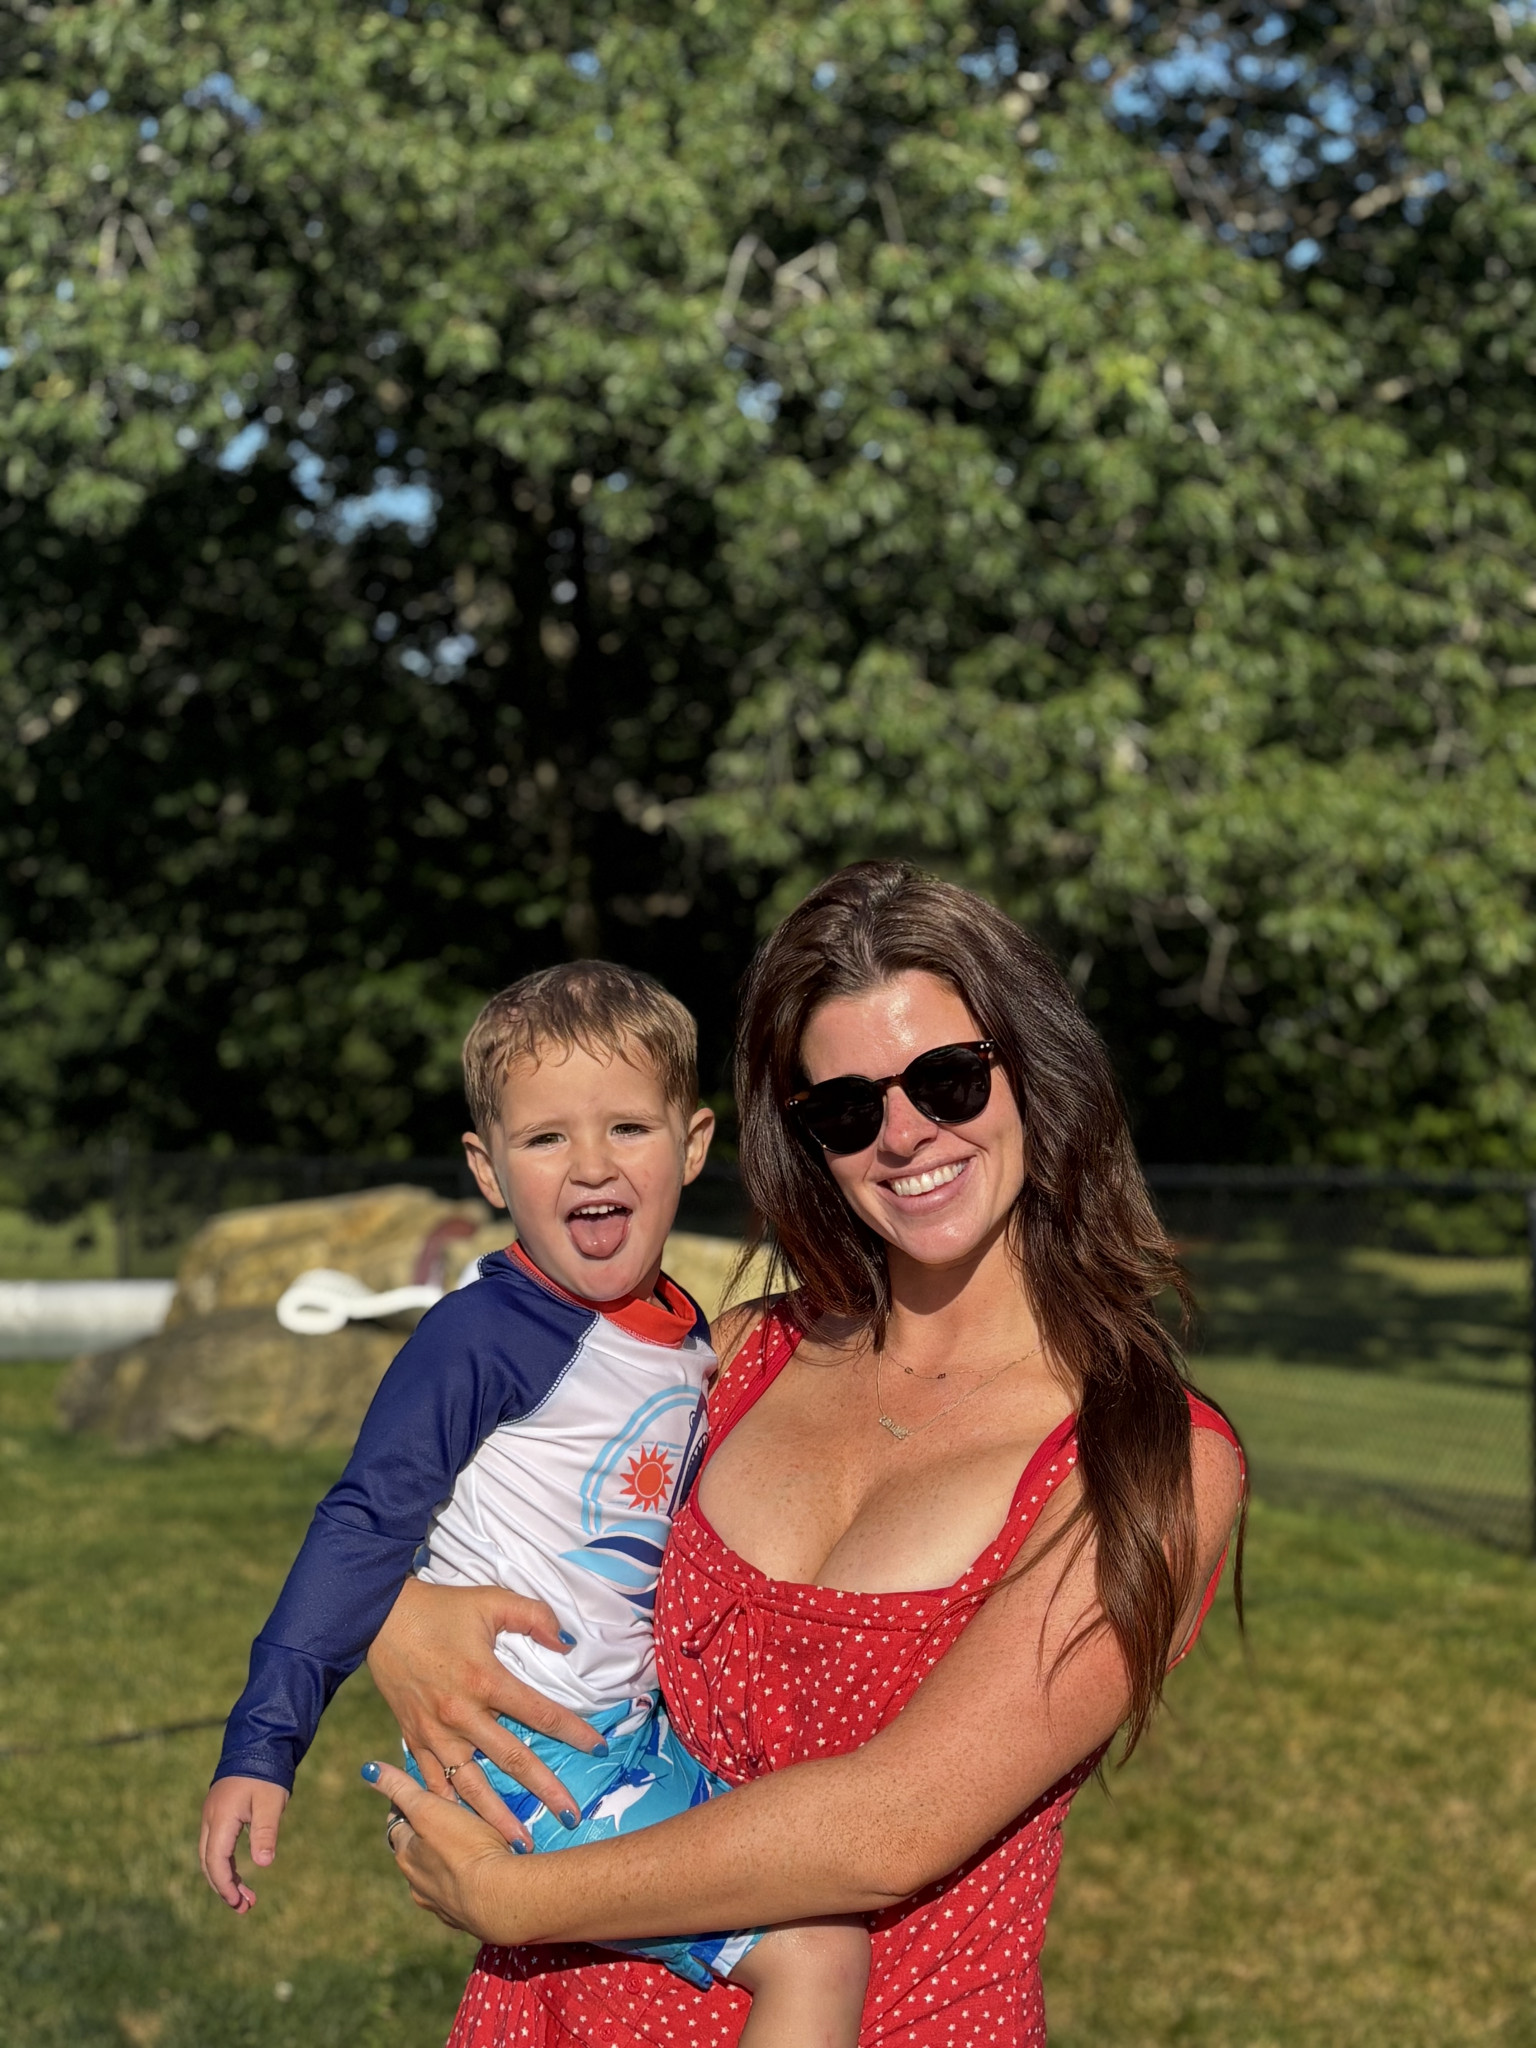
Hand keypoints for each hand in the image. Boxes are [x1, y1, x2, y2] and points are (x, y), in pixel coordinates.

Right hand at [199, 1774, 289, 1911]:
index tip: (239, 1904)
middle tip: (244, 1908)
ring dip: (225, 1878)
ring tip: (245, 1898)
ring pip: (211, 1855)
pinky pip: (216, 1845)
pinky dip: (226, 1863)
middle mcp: (210, 1818)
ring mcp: (212, 1815)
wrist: (259, 1743)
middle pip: (209, 1862)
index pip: (216, 1861)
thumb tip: (263, 1864)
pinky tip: (239, 1874)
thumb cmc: (266, 1773)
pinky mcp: (219, 1813)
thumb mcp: (271, 1803)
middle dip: (224, 1888)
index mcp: (221, 1817)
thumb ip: (265, 1832)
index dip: (225, 1886)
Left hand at [363, 1758, 531, 1943]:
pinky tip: (485, 1872)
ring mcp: (441, 1904)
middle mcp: (417, 1883)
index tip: (422, 1791)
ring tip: (472, 1843)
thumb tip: (369, 1769)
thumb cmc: (465, 1847)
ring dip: (447, 1861)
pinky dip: (468, 1881)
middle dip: (427, 1835)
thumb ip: (401, 1790)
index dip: (408, 1805)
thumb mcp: (430, 1809)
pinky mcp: (466, 1918)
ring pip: (438, 1875)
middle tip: (450, 1814)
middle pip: (416, 1851)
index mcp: (407, 1855)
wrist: (500, 1898)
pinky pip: (462, 1893)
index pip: (398, 1823)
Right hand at [366, 1578, 602, 1848]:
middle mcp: (461, 1714)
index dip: (573, 1732)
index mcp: (485, 1679)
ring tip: (521, 1844)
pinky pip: (434, 1782)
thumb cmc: (441, 1608)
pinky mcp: (414, 1739)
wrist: (379, 1619)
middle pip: (512, 1759)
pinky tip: (465, 1830)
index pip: (540, 1713)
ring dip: (498, 1815)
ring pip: (472, 1784)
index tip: (600, 1749)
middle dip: (545, 1790)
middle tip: (571, 1816)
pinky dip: (451, 1807)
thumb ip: (534, 1617)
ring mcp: (435, 1732)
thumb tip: (566, 1642)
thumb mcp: (492, 1600)